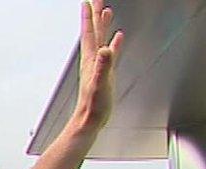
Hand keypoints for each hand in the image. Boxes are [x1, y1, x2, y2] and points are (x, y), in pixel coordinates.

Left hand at [74, 0, 123, 132]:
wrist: (89, 120)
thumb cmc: (93, 105)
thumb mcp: (100, 84)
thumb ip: (103, 66)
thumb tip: (105, 49)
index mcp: (91, 60)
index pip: (90, 33)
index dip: (89, 17)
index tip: (89, 2)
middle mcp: (93, 60)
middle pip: (94, 32)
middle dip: (95, 15)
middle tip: (97, 0)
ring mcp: (98, 65)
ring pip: (101, 39)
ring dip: (103, 26)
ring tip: (106, 12)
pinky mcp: (104, 73)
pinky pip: (110, 52)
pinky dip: (113, 43)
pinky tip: (117, 38)